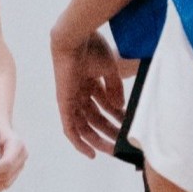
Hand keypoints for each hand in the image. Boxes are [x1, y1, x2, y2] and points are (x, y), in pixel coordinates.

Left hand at [51, 23, 125, 156]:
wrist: (75, 39)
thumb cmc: (92, 48)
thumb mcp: (109, 70)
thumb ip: (114, 89)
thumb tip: (120, 107)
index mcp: (90, 82)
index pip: (104, 105)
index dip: (116, 117)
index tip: (128, 127)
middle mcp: (80, 92)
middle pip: (95, 118)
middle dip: (109, 131)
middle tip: (122, 143)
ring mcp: (71, 99)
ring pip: (84, 126)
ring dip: (98, 139)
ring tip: (113, 150)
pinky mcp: (64, 104)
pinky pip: (70, 128)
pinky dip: (79, 142)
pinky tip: (91, 153)